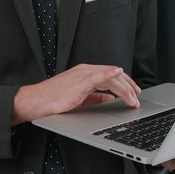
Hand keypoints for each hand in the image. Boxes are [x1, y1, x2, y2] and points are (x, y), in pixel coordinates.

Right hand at [11, 64, 141, 124]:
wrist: (36, 102)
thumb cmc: (53, 101)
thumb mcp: (79, 100)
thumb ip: (94, 98)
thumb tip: (108, 100)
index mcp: (85, 74)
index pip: (110, 76)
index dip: (124, 83)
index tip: (133, 91)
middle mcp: (86, 71)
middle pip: (114, 75)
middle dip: (129, 86)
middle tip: (138, 97)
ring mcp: (83, 74)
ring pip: (111, 77)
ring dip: (125, 88)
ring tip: (133, 99)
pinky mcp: (80, 79)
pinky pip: (100, 75)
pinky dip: (111, 74)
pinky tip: (119, 75)